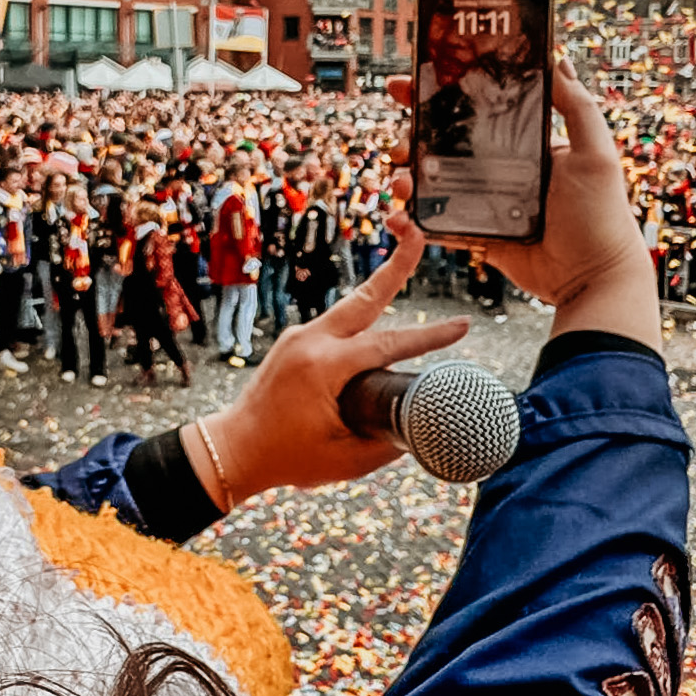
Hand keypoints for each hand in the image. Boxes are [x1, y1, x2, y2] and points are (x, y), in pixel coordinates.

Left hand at [193, 221, 468, 502]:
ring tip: (406, 259)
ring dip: (380, 288)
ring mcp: (299, 338)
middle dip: (395, 266)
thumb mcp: (345, 461)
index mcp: (323, 367)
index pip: (388, 344)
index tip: (462, 326)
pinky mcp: (294, 343)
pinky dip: (362, 318)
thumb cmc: (286, 458)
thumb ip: (387, 444)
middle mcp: (310, 341)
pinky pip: (336, 324)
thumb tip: (421, 430)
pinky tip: (380, 323)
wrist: (233, 449)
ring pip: (350, 307)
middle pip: (364, 298)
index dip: (429, 336)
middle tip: (417, 233)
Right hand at [388, 52, 659, 350]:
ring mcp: (486, 203)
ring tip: (400, 181)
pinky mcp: (477, 235)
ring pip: (433, 183)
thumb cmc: (601, 215)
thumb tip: (559, 60)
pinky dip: (413, 221)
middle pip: (443, 145)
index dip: (440, 95)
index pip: (475, 111)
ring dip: (407, 178)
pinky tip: (399, 216)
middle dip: (412, 137)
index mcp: (522, 146)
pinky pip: (437, 224)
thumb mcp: (594, 153)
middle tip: (398, 140)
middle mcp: (500, 170)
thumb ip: (577, 107)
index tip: (410, 83)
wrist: (593, 278)